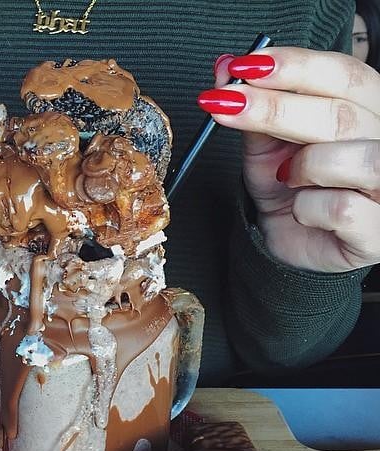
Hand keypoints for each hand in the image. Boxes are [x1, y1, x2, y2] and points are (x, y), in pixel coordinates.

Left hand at [201, 47, 379, 272]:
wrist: (292, 243)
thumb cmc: (289, 191)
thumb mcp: (266, 147)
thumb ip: (254, 110)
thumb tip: (226, 69)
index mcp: (369, 110)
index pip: (345, 74)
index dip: (295, 66)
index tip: (244, 67)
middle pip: (343, 114)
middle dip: (277, 108)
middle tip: (229, 105)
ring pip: (354, 158)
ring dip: (304, 165)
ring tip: (285, 176)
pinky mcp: (377, 231)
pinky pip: (343, 209)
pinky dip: (307, 208)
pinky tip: (301, 210)